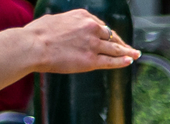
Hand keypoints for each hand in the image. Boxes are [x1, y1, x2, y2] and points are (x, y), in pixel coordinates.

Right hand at [22, 8, 139, 75]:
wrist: (33, 46)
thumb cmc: (37, 34)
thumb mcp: (54, 20)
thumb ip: (66, 23)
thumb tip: (67, 27)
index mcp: (82, 16)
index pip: (100, 25)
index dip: (108, 33)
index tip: (112, 37)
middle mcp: (91, 28)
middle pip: (111, 36)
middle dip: (121, 42)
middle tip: (129, 47)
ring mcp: (94, 45)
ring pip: (115, 49)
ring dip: (128, 52)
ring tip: (136, 54)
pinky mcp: (92, 60)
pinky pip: (112, 61)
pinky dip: (122, 61)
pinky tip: (129, 61)